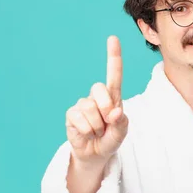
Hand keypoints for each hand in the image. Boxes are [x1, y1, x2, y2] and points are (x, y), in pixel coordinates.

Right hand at [65, 36, 128, 162]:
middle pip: (99, 89)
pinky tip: (87, 134)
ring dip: (97, 126)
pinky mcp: (71, 115)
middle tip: (108, 123)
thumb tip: (114, 112)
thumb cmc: (111, 139)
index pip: (114, 74)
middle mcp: (96, 97)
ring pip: (90, 109)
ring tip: (97, 132)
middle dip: (106, 107)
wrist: (96, 154)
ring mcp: (82, 105)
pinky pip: (80, 120)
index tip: (113, 38)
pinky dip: (87, 131)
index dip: (113, 56)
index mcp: (112, 96)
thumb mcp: (121, 132)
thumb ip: (121, 122)